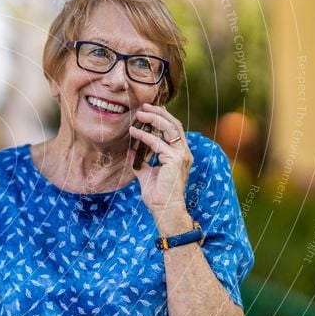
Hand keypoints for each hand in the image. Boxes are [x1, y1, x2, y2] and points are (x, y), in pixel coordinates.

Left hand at [127, 103, 192, 221]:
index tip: (148, 110)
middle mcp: (183, 152)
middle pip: (174, 125)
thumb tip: (131, 151)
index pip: (173, 130)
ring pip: (169, 129)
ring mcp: (181, 155)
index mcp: (179, 154)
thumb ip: (140, 162)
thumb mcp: (146, 174)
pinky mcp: (175, 160)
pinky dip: (145, 136)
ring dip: (154, 119)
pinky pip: (158, 143)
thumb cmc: (158, 195)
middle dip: (159, 113)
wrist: (164, 210)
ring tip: (140, 113)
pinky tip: (134, 132)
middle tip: (144, 106)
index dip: (162, 118)